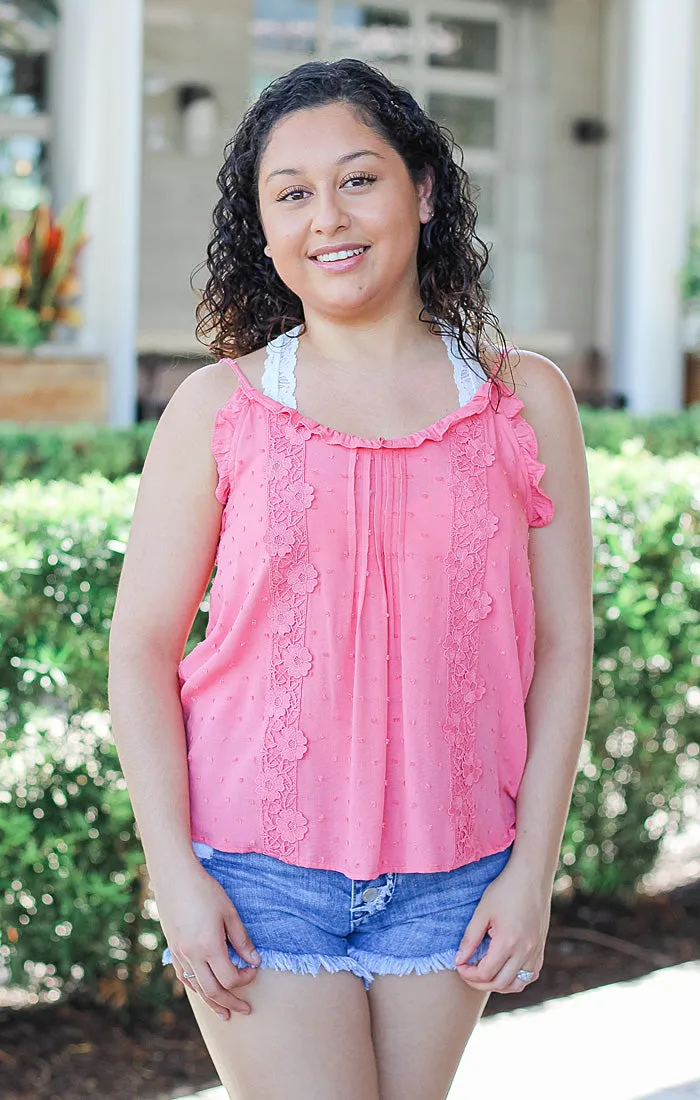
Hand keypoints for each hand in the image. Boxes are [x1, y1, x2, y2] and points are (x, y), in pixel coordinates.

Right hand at [155, 857, 260, 1018]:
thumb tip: (254, 961)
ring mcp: (180, 954)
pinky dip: (197, 988)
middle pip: (213, 991)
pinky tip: (204, 992)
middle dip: (231, 1003)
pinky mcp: (173, 949)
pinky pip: (185, 977)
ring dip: (213, 1003)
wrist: (175, 878)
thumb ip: (241, 940)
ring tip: (225, 1013)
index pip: (230, 977)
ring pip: (197, 988)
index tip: (254, 970)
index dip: (245, 978)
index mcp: (209, 946)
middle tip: (245, 1010)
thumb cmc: (206, 891)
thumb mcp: (229, 913)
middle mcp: (192, 955)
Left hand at [453, 857, 550, 993]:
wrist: (532, 875)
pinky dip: (516, 979)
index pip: (485, 973)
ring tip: (484, 975)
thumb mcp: (482, 911)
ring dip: (499, 985)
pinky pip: (530, 975)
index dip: (468, 974)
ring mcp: (536, 952)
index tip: (459, 965)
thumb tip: (459, 960)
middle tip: (467, 973)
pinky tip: (504, 969)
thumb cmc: (505, 889)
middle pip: (500, 983)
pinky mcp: (541, 948)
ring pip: (518, 984)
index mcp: (508, 942)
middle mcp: (525, 951)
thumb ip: (470, 938)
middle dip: (480, 983)